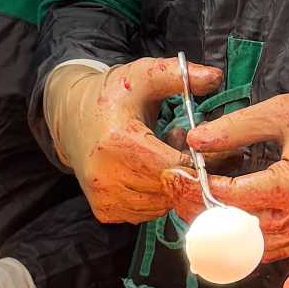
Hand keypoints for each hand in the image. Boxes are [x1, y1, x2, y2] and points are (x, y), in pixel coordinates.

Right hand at [42, 57, 218, 224]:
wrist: (72, 118)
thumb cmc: (112, 97)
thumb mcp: (143, 75)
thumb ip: (178, 75)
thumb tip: (215, 76)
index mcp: (118, 142)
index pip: (176, 167)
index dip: (200, 159)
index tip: (210, 146)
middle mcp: (107, 176)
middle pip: (171, 189)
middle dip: (188, 171)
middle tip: (182, 144)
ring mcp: (104, 197)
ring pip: (163, 205)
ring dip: (173, 184)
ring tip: (162, 153)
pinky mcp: (105, 211)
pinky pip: (149, 212)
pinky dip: (158, 195)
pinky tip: (150, 170)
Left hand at [190, 71, 288, 262]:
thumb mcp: (283, 111)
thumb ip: (236, 128)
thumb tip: (194, 140)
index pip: (235, 197)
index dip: (199, 186)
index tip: (178, 172)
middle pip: (239, 229)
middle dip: (202, 212)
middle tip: (176, 191)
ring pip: (253, 246)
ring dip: (220, 229)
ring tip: (193, 205)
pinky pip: (271, 247)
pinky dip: (243, 238)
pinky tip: (223, 220)